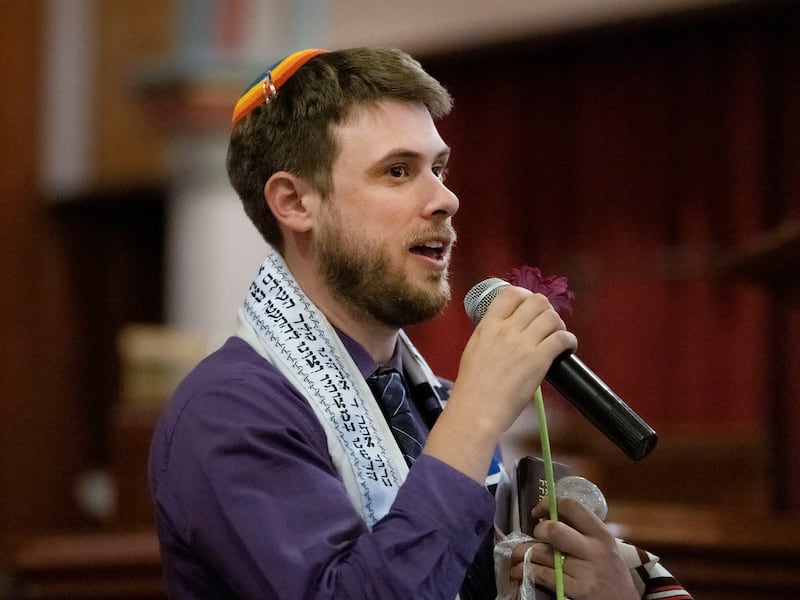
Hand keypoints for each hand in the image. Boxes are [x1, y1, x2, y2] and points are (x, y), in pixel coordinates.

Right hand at [424, 286, 576, 481]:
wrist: (476, 409)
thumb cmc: (472, 387)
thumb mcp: (474, 350)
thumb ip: (489, 335)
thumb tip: (504, 330)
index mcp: (488, 325)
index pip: (510, 294)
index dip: (525, 296)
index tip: (530, 308)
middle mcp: (506, 329)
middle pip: (536, 301)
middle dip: (546, 310)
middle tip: (547, 324)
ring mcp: (523, 343)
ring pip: (552, 317)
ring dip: (559, 325)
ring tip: (557, 337)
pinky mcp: (538, 359)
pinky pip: (562, 338)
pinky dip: (569, 341)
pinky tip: (567, 348)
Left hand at [526, 498, 638, 599]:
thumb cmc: (611, 573)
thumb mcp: (604, 546)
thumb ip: (583, 531)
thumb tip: (550, 515)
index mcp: (601, 534)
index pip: (572, 507)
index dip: (549, 504)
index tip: (538, 511)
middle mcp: (594, 550)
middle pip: (555, 529)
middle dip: (538, 530)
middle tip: (536, 535)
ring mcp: (584, 571)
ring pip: (542, 553)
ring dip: (522, 552)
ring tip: (517, 553)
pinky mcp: (575, 590)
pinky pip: (541, 574)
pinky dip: (524, 570)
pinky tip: (519, 569)